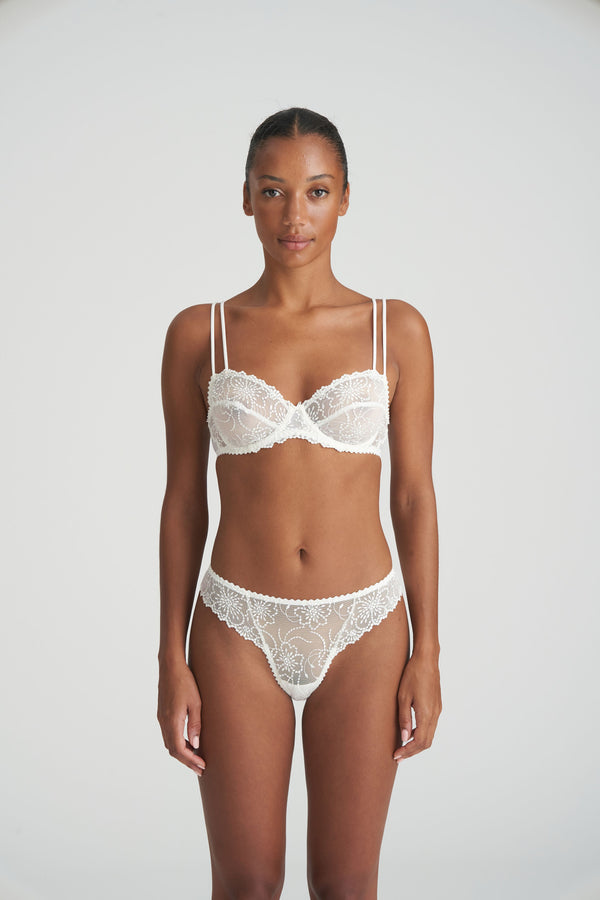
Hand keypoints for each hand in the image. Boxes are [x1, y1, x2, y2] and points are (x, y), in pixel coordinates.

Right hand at [157, 660, 205, 775]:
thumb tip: (196, 745)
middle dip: (187, 761)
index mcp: (172, 720)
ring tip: (196, 758)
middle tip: (200, 769)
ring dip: (182, 753)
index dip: (190, 760)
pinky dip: (178, 743)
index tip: (202, 766)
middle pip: (173, 750)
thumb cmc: (185, 681)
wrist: (170, 666)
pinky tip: (189, 742)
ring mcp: (161, 718)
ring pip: (169, 743)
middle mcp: (164, 722)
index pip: (179, 749)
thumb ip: (195, 724)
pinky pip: (168, 735)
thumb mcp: (196, 702)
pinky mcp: (162, 714)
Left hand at [393, 652, 441, 760]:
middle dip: (412, 751)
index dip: (408, 751)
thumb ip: (404, 718)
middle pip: (426, 742)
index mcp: (426, 713)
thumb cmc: (412, 675)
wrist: (427, 659)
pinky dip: (421, 733)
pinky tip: (409, 732)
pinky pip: (430, 726)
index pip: (419, 741)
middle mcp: (435, 714)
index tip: (396, 755)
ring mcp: (437, 710)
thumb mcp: (403, 696)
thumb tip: (404, 738)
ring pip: (429, 735)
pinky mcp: (437, 706)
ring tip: (402, 746)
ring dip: (417, 744)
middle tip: (398, 755)